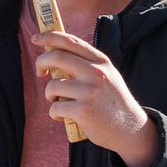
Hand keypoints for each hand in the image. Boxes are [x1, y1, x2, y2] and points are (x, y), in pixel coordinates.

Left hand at [31, 31, 156, 166]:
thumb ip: (87, 64)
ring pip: (53, 86)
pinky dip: (54, 113)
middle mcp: (96, 73)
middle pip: (57, 57)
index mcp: (101, 62)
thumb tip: (56, 52)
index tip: (36, 38)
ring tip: (57, 101)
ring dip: (49, 95)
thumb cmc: (112, 102)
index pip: (71, 41)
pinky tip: (63, 117)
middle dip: (41, 62)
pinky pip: (55, 108)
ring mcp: (90, 93)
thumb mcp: (107, 76)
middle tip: (39, 71)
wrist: (130, 129)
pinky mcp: (83, 112)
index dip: (50, 37)